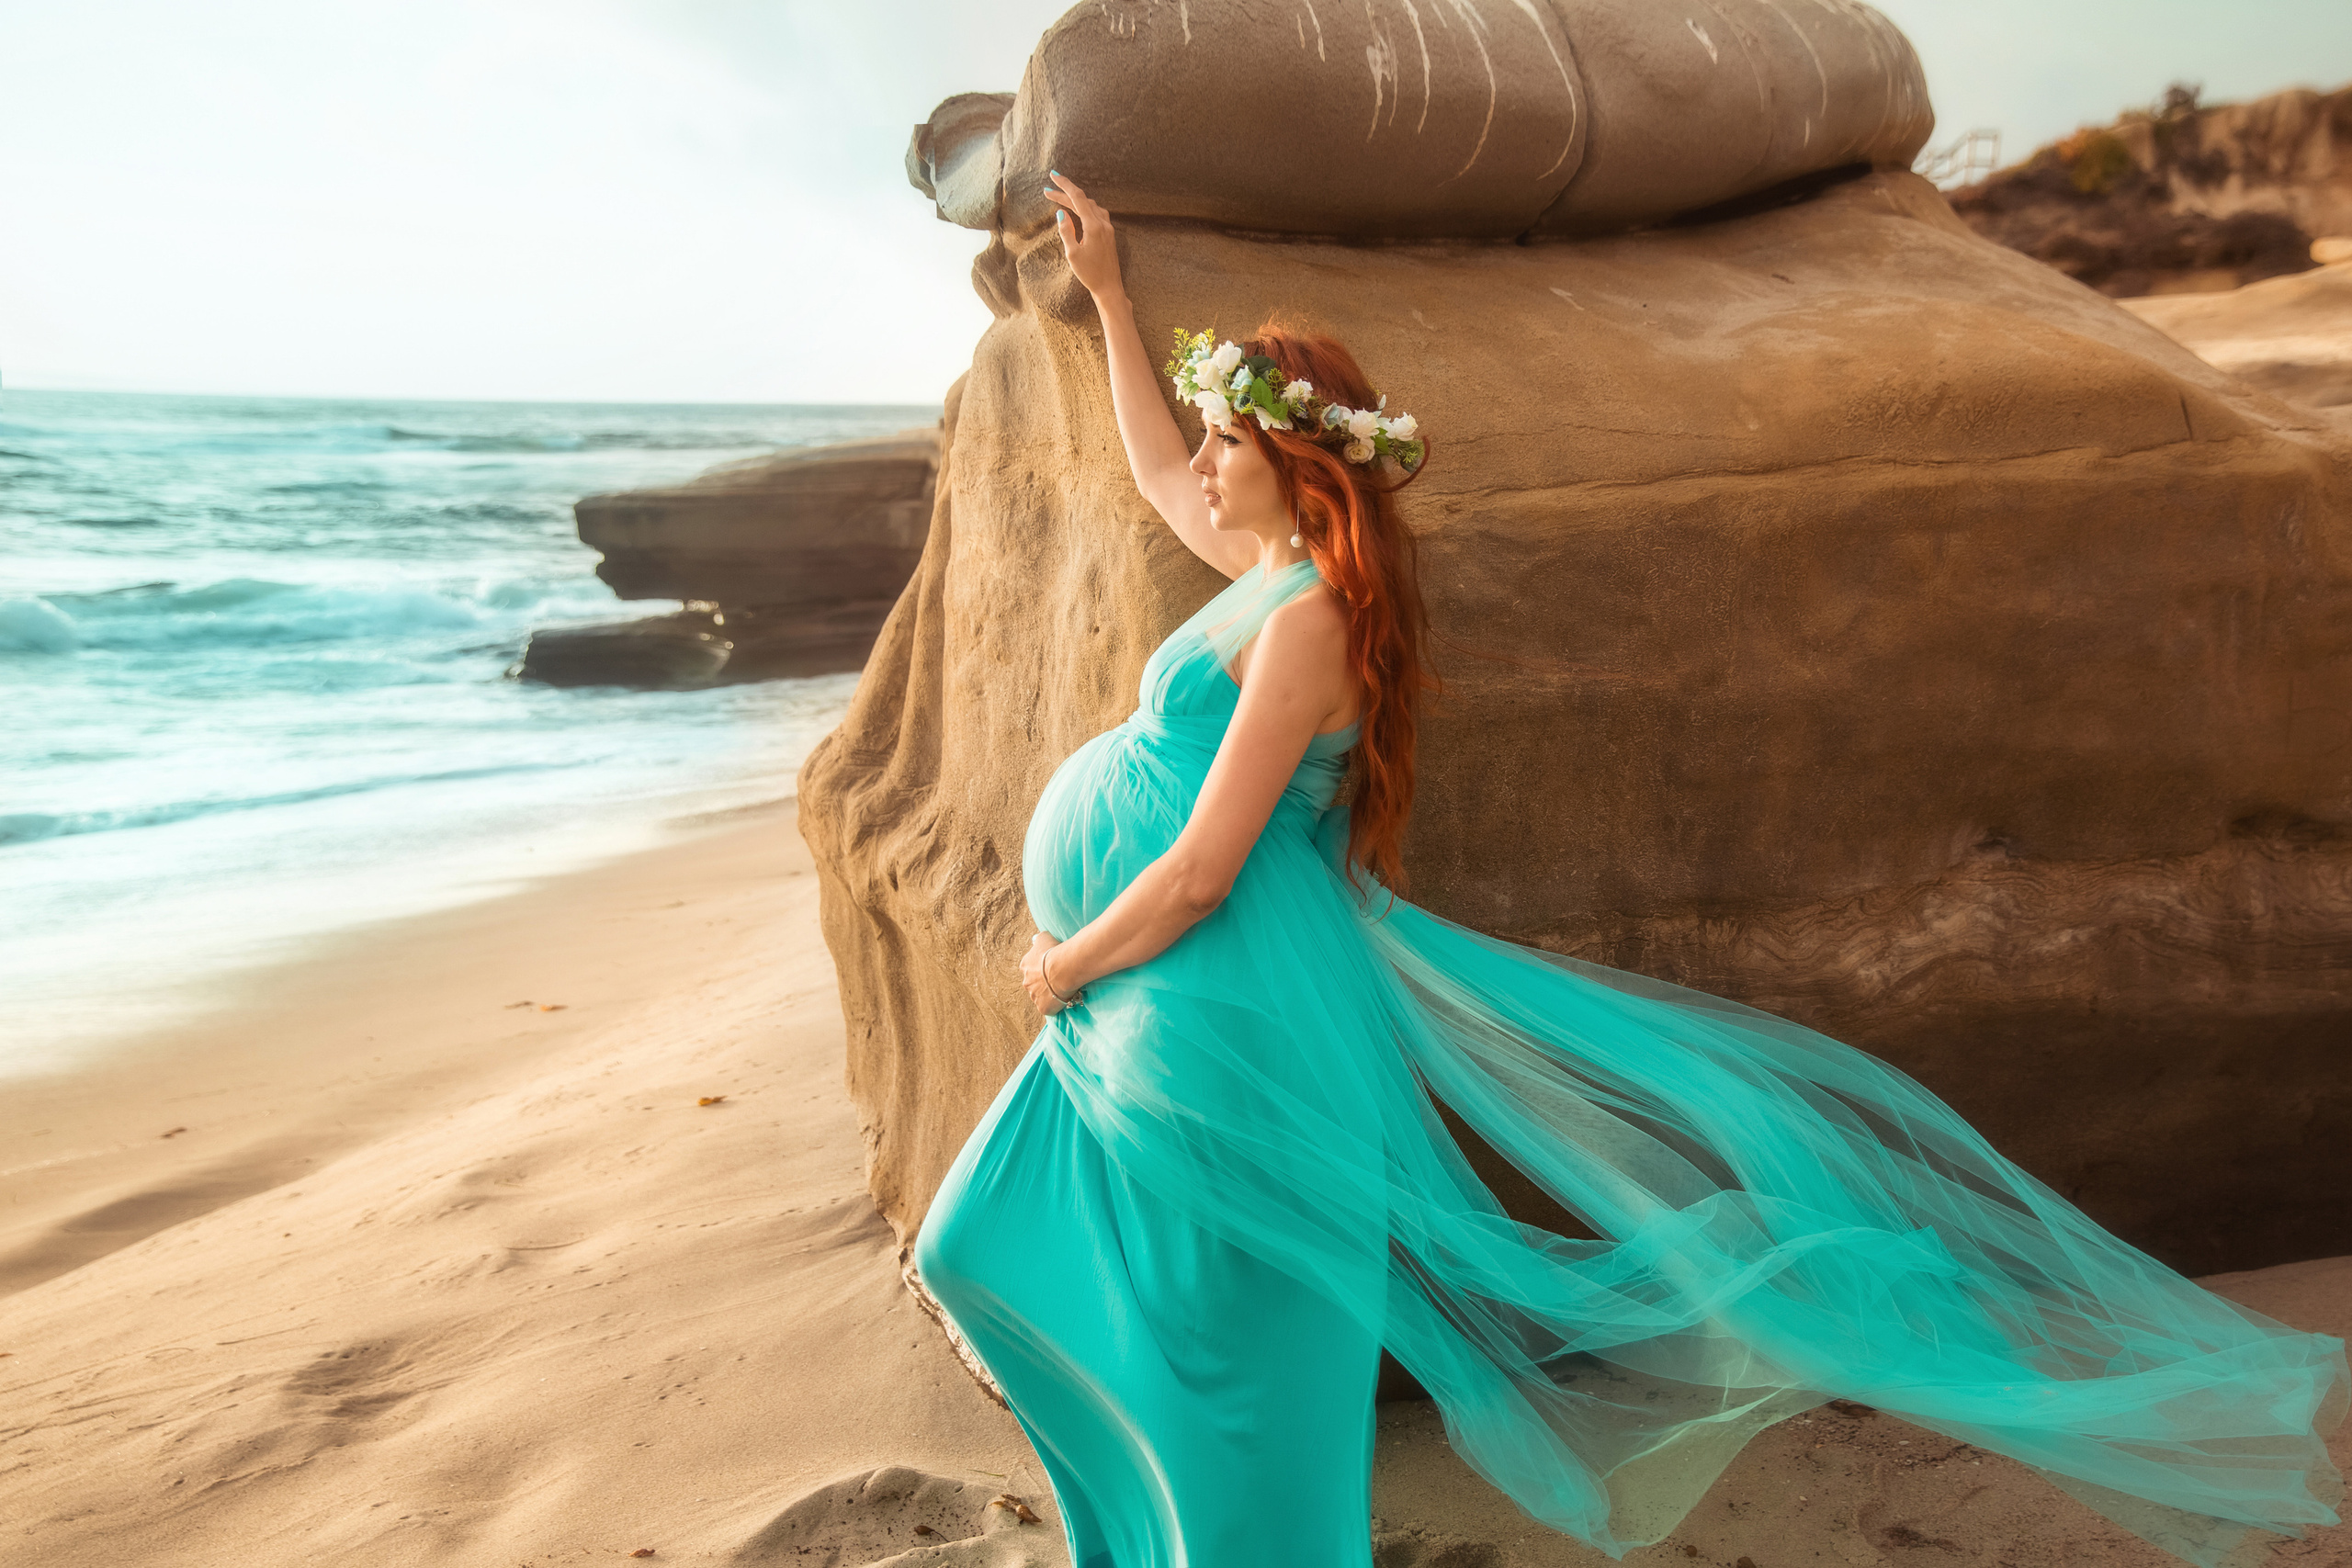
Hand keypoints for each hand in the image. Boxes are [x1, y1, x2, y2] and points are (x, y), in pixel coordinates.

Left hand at [1022, 931, 1072, 1014]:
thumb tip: (1037, 939)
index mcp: (1025, 966)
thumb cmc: (1054, 951)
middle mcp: (1026, 983)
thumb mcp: (1043, 937)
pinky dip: (1055, 1005)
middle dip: (1044, 983)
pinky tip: (1064, 999)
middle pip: (1034, 984)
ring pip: (1041, 997)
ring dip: (1049, 994)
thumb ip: (1039, 939)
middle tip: (1058, 979)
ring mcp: (1034, 997)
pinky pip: (1049, 1008)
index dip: (1042, 969)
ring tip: (1063, 989)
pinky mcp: (1043, 1008)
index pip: (1031, 969)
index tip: (1051, 967)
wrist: (1063, 967)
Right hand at [1043, 172, 1123, 299]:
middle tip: (1048, 191)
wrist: (1109, 287)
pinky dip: (1084, 207)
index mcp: (1093, 226)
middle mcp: (1102, 223)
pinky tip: (1078, 211)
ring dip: (1075, 200)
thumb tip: (1060, 213)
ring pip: (1091, 205)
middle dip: (1065, 193)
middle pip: (1082, 200)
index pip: (1077, 198)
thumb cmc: (1090, 274)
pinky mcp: (1109, 234)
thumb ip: (1066, 231)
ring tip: (1060, 199)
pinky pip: (1096, 213)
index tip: (1052, 176)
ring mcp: (1107, 228)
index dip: (1064, 185)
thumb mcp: (1072, 254)